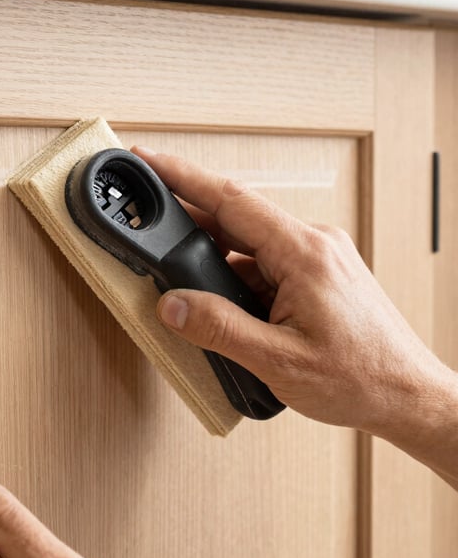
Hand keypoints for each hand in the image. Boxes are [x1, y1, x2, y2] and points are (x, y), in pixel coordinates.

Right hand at [131, 146, 456, 444]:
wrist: (408, 396)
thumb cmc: (361, 379)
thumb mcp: (279, 360)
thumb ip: (219, 329)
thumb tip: (173, 305)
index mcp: (305, 253)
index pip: (232, 200)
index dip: (184, 177)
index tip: (150, 161)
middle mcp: (314, 245)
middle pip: (236, 220)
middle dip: (188, 223)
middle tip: (148, 230)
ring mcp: (318, 259)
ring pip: (249, 248)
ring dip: (215, 264)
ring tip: (188, 291)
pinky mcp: (319, 277)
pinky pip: (266, 266)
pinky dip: (239, 281)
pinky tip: (226, 310)